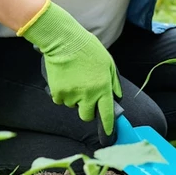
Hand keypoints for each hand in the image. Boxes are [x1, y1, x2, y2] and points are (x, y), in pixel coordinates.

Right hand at [19, 0, 122, 134]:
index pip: (107, 114)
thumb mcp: (108, 63)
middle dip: (87, 110)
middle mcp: (88, 95)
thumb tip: (117, 97)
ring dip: (74, 98)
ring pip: (72, 106)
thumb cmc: (88, 49)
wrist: (64, 41)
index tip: (108, 133)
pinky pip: (60, 100)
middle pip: (87, 116)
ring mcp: (71, 95)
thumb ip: (114, 82)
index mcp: (102, 88)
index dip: (108, 126)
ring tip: (74, 79)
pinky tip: (64, 79)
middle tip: (86, 96)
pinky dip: (62, 93)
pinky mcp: (57, 93)